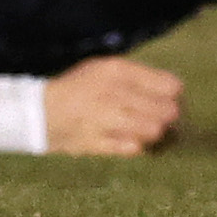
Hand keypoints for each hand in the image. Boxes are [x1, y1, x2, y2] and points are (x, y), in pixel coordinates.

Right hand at [42, 55, 183, 155]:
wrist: (40, 112)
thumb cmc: (79, 88)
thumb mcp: (104, 69)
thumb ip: (137, 76)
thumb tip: (175, 91)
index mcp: (117, 70)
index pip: (172, 86)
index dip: (174, 96)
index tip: (167, 100)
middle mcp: (114, 92)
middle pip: (168, 110)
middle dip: (167, 116)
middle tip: (158, 118)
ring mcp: (106, 118)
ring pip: (154, 130)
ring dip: (152, 132)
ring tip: (143, 130)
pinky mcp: (99, 142)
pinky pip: (134, 148)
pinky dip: (136, 146)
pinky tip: (129, 140)